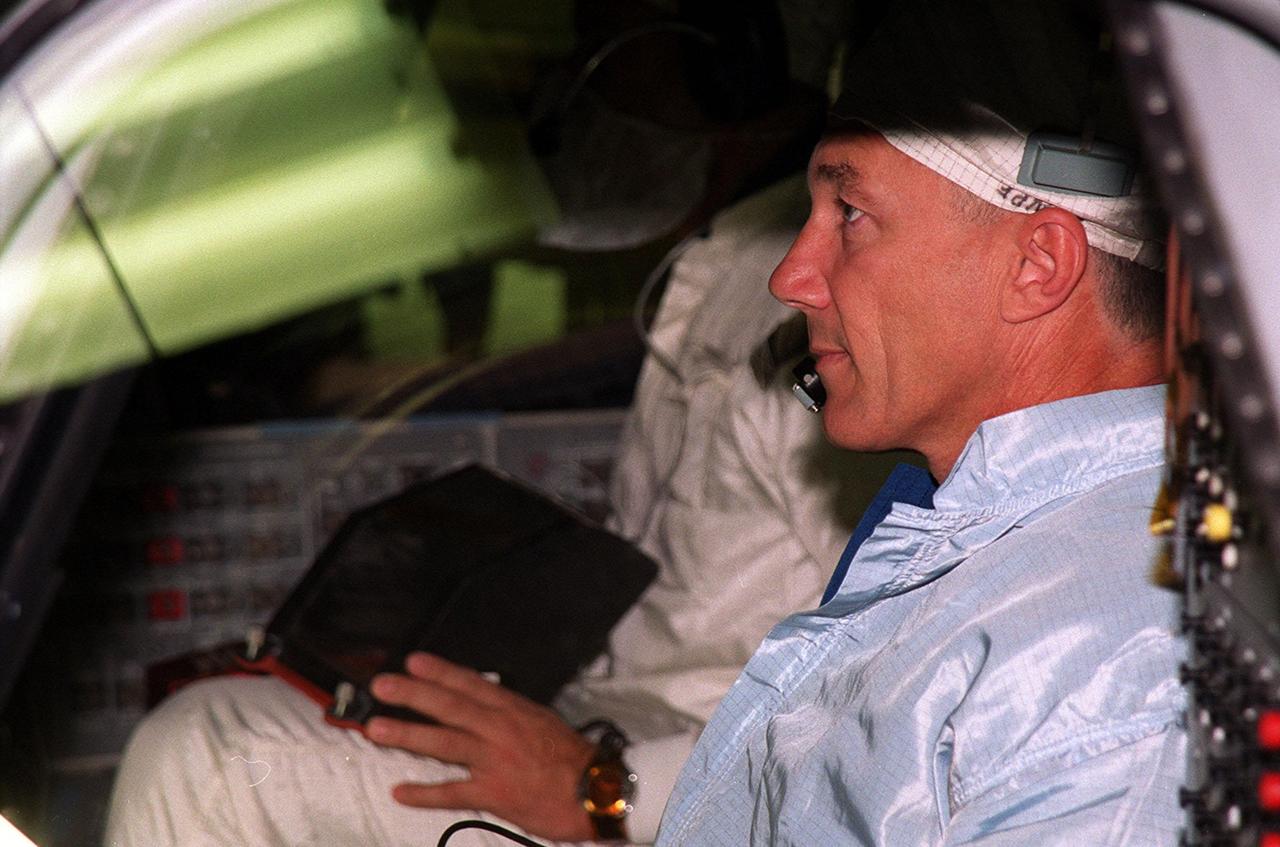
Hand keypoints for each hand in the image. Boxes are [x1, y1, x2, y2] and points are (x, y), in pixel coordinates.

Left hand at [366, 652, 596, 841]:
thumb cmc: (571, 758)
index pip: (470, 684)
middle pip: (449, 707)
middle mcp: (500, 729)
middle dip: (413, 695)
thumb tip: (482, 707)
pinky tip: (400, 791)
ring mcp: (495, 760)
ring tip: (376, 730)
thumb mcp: (541, 722)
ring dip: (408, 735)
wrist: (597, 790)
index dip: (440, 671)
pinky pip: (453, 792)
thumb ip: (509, 715)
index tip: (413, 661)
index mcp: (513, 710)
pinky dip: (425, 792)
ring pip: (444, 744)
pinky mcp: (494, 792)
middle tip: (382, 686)